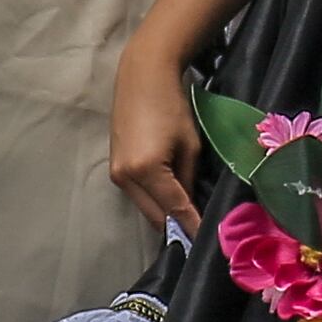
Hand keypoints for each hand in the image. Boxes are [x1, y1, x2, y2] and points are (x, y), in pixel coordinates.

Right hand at [107, 35, 201, 236]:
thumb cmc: (172, 106)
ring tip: (189, 219)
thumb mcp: (190, 146)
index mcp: (146, 170)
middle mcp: (126, 177)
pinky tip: (171, 201)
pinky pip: (138, 195)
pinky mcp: (114, 168)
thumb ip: (189, 180)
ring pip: (146, 208)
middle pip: (155, 217)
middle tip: (201, 234)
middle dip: (178, 227)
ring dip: (165, 216)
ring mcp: (116, 174)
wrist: (142, 78)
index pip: (174, 209)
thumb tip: (192, 206)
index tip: (208, 243)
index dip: (193, 227)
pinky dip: (155, 201)